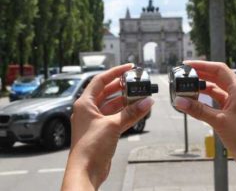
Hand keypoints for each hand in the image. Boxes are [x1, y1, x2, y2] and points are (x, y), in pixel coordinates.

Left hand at [62, 64, 153, 189]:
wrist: (86, 170)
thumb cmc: (90, 147)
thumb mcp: (112, 125)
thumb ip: (131, 113)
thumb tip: (147, 102)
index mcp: (85, 103)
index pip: (100, 80)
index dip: (115, 72)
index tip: (128, 68)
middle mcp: (89, 110)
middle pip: (107, 92)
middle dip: (122, 87)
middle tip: (135, 82)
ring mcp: (96, 121)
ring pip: (113, 106)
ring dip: (126, 102)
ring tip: (141, 96)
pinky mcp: (103, 131)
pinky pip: (117, 117)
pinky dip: (127, 114)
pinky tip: (139, 111)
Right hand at [174, 61, 235, 171]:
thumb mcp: (218, 121)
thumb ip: (198, 110)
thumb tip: (180, 101)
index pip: (219, 69)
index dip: (202, 65)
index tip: (187, 65)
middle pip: (216, 77)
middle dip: (200, 74)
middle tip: (185, 74)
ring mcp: (235, 102)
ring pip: (216, 89)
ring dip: (202, 87)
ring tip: (187, 86)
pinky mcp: (231, 112)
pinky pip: (216, 100)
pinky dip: (205, 99)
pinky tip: (195, 100)